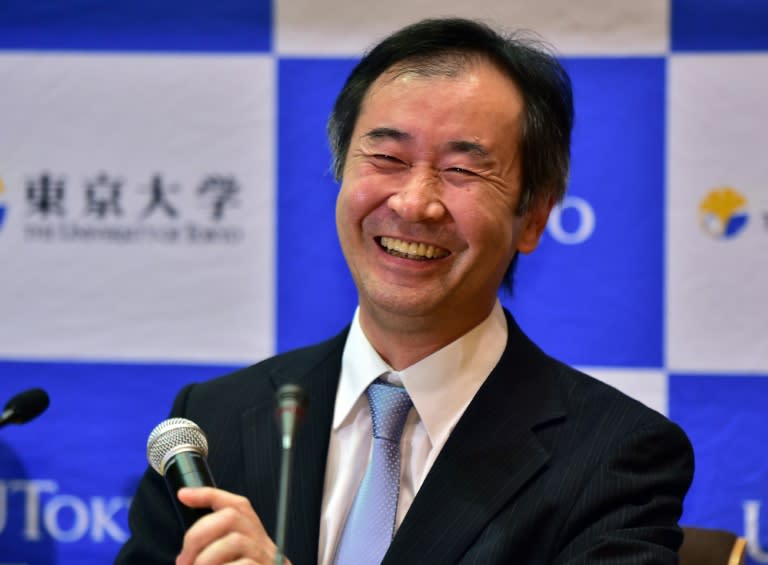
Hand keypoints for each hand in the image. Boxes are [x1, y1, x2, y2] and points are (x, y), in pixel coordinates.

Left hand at [175, 487, 289, 564]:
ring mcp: (268, 558)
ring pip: (235, 541)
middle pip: (231, 517)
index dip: (208, 495)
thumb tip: (186, 552)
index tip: (184, 496)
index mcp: (253, 538)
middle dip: (198, 534)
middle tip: (184, 560)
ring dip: (206, 558)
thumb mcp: (229, 563)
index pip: (236, 504)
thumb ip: (216, 552)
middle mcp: (263, 544)